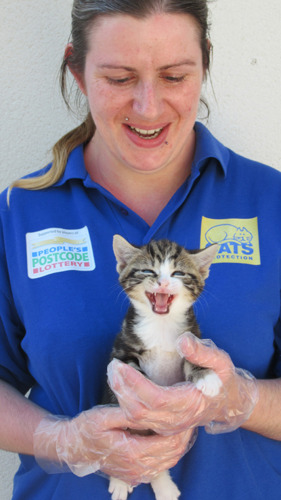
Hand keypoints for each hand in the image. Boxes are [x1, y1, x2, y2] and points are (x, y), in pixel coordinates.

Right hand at [33, 405, 195, 483]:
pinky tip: (168, 438)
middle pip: (172, 454)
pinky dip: (168, 453)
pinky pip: (159, 466)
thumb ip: (127, 413)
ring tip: (183, 426)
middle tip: (189, 417)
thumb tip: (148, 407)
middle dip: (183, 436)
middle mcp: (137, 468)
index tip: (187, 413)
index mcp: (131, 452)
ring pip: (168, 462)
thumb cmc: (86, 429)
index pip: (168, 443)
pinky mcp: (134, 475)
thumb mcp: (104, 416)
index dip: (181, 429)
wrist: (73, 447)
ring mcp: (136, 474)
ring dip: (178, 445)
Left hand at [107, 332, 258, 434]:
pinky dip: (125, 402)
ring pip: (135, 417)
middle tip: (112, 366)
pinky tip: (119, 384)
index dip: (135, 384)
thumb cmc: (222, 379)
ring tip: (113, 371)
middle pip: (140, 412)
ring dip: (120, 395)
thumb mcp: (220, 361)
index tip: (121, 365)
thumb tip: (182, 341)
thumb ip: (202, 352)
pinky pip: (137, 419)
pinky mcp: (161, 425)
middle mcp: (177, 420)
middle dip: (122, 389)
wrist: (227, 402)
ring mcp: (168, 426)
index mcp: (190, 404)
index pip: (156, 399)